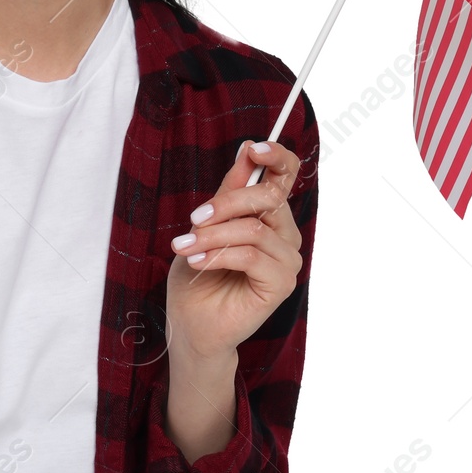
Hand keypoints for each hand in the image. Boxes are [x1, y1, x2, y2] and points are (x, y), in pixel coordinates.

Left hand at [165, 139, 305, 359]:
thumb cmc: (196, 276)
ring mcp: (287, 260)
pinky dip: (217, 255)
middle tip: (193, 220)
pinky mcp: (281, 284)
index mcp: (268, 216)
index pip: (285, 177)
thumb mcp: (205, 225)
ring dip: (212, 236)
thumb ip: (228, 191)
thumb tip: (246, 149)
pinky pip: (251, 256)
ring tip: (184, 247)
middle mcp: (285, 235)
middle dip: (226, 203)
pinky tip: (196, 262)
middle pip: (268, 198)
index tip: (253, 148)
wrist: (190, 324)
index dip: (276, 157)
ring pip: (254, 229)